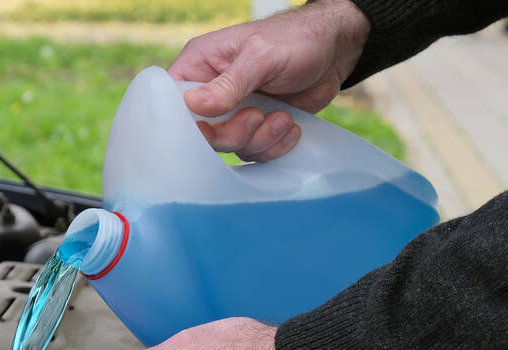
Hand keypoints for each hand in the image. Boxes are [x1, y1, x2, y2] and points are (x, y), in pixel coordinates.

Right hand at [168, 0, 369, 160]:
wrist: (335, 49)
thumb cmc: (295, 38)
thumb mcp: (261, 56)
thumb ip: (228, 84)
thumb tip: (192, 106)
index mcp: (200, 66)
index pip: (172, 102)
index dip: (185, 122)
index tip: (210, 126)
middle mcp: (212, 92)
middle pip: (202, 134)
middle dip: (233, 133)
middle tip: (258, 116)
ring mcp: (234, 112)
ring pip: (231, 147)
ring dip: (260, 139)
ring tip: (283, 118)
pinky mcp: (256, 127)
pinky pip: (254, 152)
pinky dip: (274, 146)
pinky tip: (291, 127)